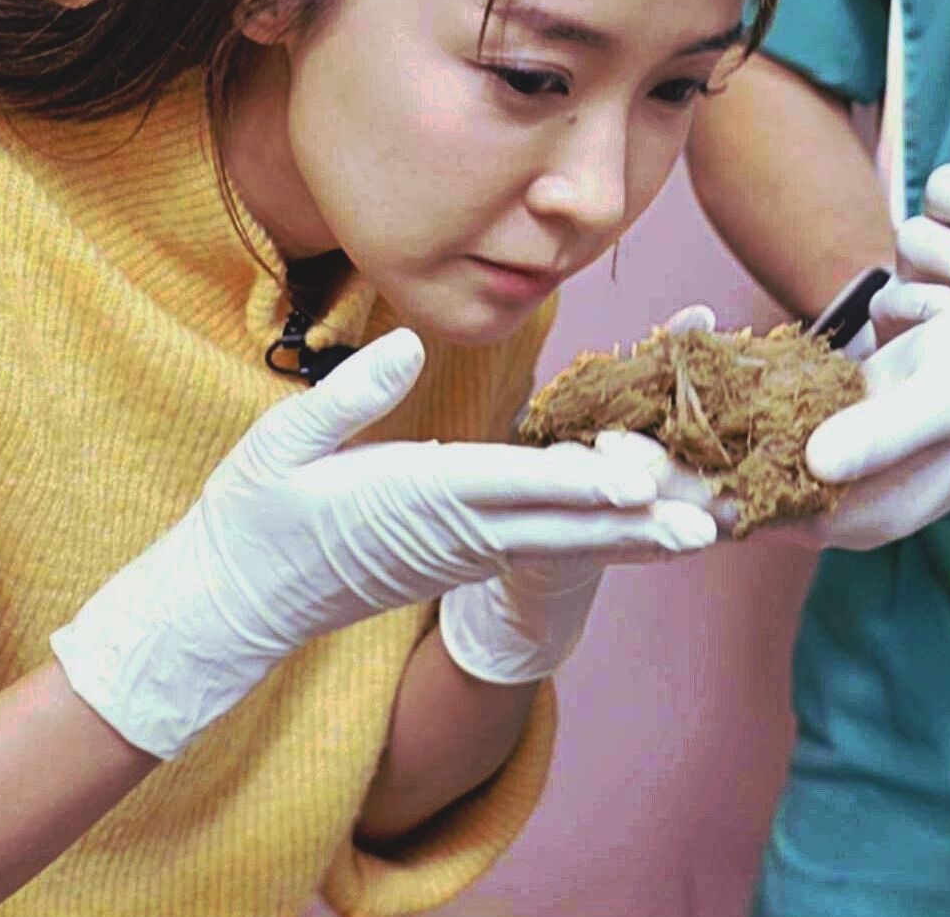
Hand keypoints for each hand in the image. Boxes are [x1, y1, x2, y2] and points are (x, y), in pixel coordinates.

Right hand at [53, 329, 716, 756]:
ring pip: (564, 547)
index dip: (581, 483)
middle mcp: (453, 534)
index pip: (512, 487)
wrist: (233, 607)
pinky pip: (542, 549)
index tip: (642, 481)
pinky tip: (642, 524)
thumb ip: (349, 396)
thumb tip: (410, 341)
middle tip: (716, 521)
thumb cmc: (253, 519)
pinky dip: (598, 538)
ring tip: (706, 529)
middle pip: (563, 529)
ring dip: (635, 537)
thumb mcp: (281, 446)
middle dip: (641, 523)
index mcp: (414, 500)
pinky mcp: (460, 561)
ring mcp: (461, 555)